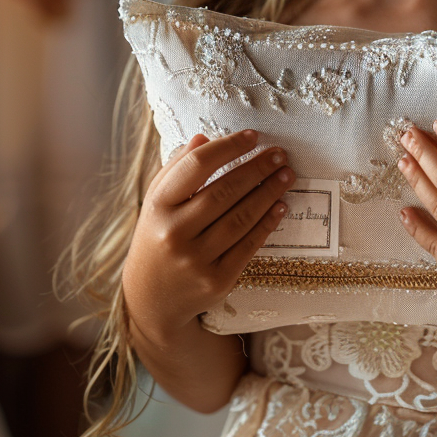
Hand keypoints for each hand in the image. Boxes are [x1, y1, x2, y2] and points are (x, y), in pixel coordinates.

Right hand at [122, 131, 293, 349]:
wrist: (150, 300)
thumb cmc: (158, 237)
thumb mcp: (157, 201)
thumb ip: (177, 167)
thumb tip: (205, 138)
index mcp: (157, 207)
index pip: (196, 166)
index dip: (228, 148)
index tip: (252, 136)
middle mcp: (173, 233)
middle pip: (224, 191)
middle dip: (257, 169)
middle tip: (280, 154)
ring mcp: (195, 260)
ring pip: (241, 218)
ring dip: (269, 193)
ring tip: (286, 174)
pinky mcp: (216, 281)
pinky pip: (248, 246)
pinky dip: (267, 223)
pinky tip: (281, 205)